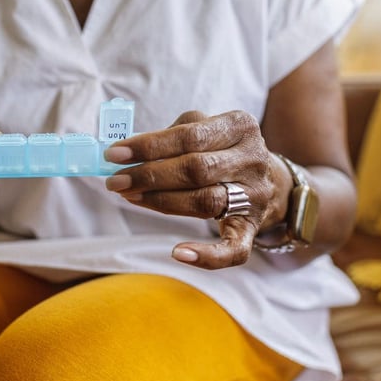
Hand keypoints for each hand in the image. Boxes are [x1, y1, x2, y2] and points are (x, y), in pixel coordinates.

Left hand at [104, 111, 284, 269]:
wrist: (267, 179)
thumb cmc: (220, 150)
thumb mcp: (204, 129)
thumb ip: (170, 136)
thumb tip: (126, 152)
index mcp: (240, 126)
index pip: (189, 135)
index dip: (149, 146)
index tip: (114, 154)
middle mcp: (253, 159)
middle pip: (196, 169)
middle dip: (150, 176)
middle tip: (116, 181)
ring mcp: (255, 195)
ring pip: (205, 202)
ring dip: (161, 202)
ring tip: (130, 197)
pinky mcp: (252, 227)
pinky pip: (233, 249)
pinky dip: (207, 255)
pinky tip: (178, 253)